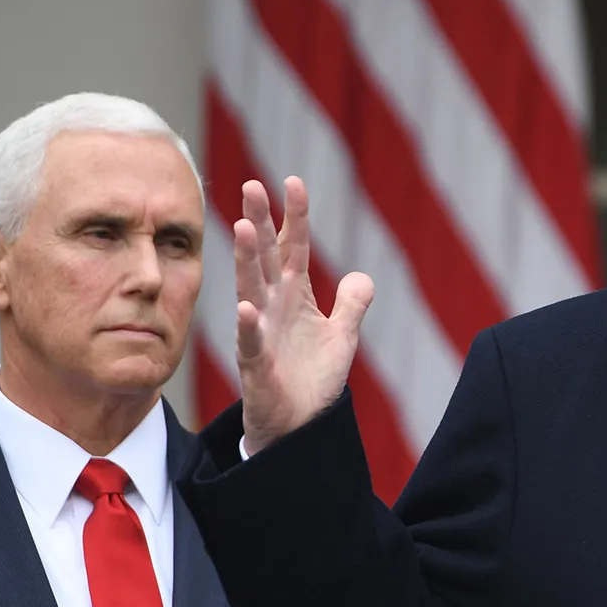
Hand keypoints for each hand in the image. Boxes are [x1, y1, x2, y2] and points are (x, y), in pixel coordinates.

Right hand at [232, 177, 373, 452]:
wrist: (298, 425)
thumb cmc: (313, 379)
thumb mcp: (343, 337)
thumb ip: (352, 304)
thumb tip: (361, 275)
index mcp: (295, 297)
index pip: (295, 248)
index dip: (295, 216)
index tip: (294, 181)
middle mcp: (273, 307)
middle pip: (266, 257)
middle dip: (260, 222)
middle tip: (251, 186)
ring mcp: (261, 333)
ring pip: (251, 289)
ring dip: (247, 260)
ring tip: (244, 227)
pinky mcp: (256, 365)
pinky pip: (250, 342)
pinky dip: (248, 326)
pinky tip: (246, 308)